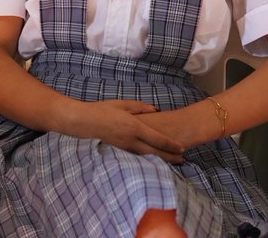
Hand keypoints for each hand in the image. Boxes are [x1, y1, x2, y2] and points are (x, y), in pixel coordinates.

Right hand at [64, 99, 185, 161]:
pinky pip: (139, 157)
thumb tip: (155, 109)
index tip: (182, 148)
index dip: (171, 145)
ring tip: (173, 162)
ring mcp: (125, 147)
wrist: (84, 122)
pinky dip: (149, 159)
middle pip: (156, 152)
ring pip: (148, 157)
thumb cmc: (102, 110)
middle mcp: (131, 140)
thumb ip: (140, 107)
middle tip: (183, 160)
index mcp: (134, 126)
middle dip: (170, 157)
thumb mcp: (122, 104)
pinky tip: (155, 160)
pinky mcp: (120, 151)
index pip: (157, 138)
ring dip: (161, 160)